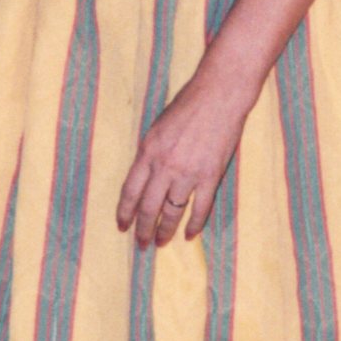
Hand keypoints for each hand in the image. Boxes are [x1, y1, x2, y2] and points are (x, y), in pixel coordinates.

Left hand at [116, 68, 251, 247]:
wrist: (219, 95)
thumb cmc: (187, 105)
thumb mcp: (157, 127)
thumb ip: (150, 154)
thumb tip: (145, 178)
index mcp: (148, 152)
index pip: (130, 191)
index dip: (125, 212)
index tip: (122, 226)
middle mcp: (165, 166)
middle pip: (149, 207)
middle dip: (143, 229)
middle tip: (141, 244)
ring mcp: (189, 173)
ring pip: (173, 211)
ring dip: (166, 230)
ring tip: (161, 243)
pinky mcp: (211, 175)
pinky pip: (201, 207)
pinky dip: (195, 224)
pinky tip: (190, 235)